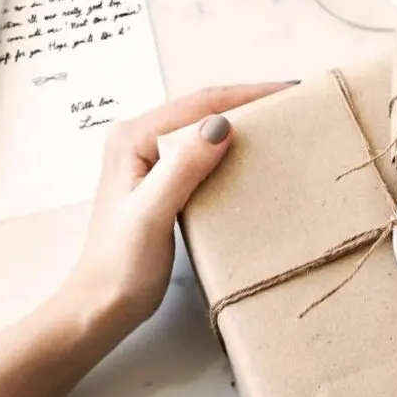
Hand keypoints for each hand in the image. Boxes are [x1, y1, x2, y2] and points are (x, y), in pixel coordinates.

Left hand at [65, 83, 292, 326]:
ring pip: (204, 130)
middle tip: (294, 106)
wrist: (102, 304)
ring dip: (241, 124)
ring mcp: (149, 161)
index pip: (200, 102)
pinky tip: (252, 157)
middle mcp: (138, 140)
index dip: (247, 94)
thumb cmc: (122, 265)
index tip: (290, 91)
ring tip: (281, 125)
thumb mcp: (152, 214)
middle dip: (248, 103)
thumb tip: (221, 125)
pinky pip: (202, 154)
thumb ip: (183, 168)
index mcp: (133, 138)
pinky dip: (230, 150)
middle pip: (203, 109)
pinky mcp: (161, 181)